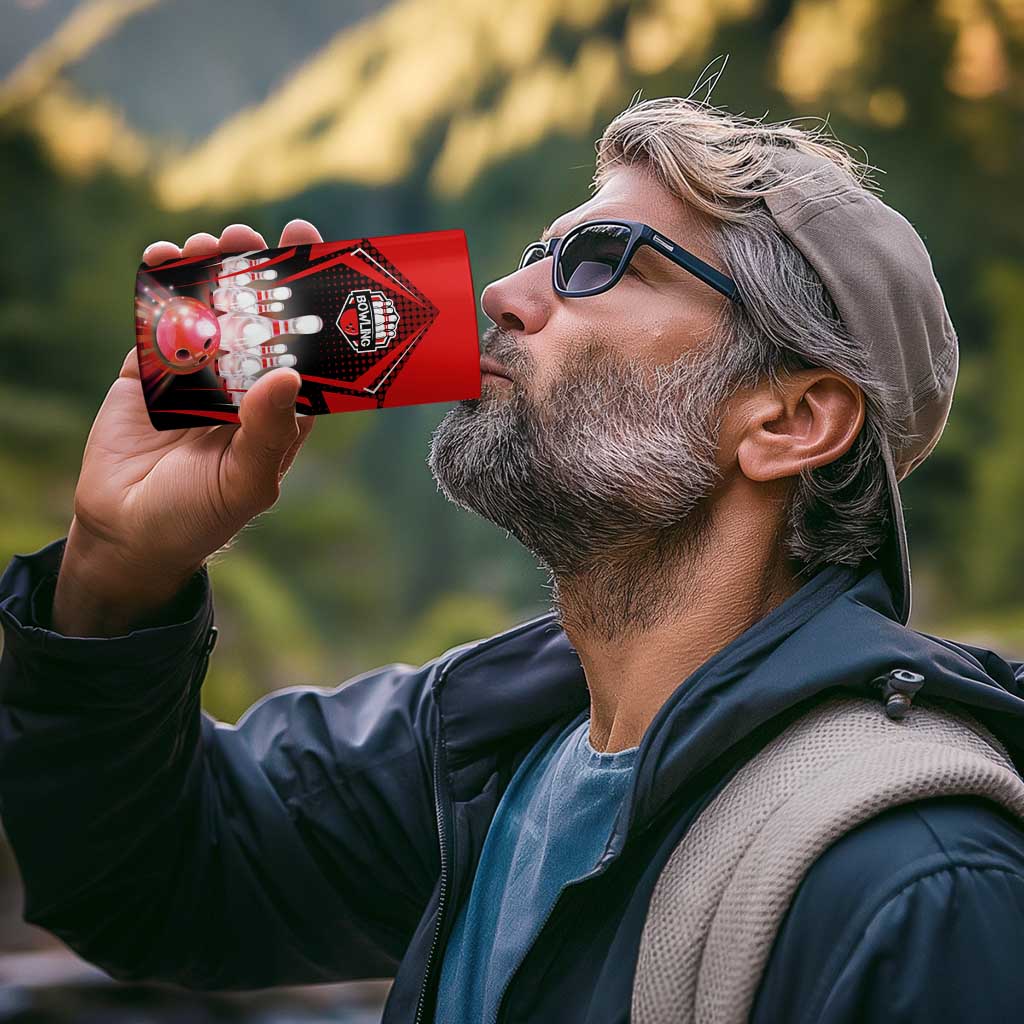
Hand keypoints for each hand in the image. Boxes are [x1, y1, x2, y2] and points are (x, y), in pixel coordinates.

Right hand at [52, 220, 322, 635]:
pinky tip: (163, 259)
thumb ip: (268, 431)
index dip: (309, 300)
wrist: (127, 534)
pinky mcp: (150, 372)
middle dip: (256, 272)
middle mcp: (242, 384)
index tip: (312, 252)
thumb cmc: (200, 517)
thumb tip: (288, 373)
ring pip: (208, 310)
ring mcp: (196, 375)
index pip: (302, 345)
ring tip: (208, 243)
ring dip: (208, 271)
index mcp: (278, 407)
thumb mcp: (246, 482)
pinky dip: (159, 289)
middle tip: (251, 236)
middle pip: (255, 317)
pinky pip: (158, 322)